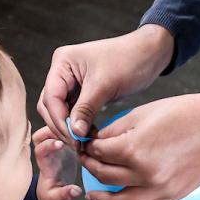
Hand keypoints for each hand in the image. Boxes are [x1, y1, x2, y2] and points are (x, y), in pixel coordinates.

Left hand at [33, 126, 81, 199]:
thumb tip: (76, 191)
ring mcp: (56, 145)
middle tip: (73, 132)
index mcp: (45, 163)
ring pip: (54, 127)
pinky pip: (64, 129)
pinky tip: (83, 130)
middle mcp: (48, 151)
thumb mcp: (57, 199)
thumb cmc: (52, 194)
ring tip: (80, 130)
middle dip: (57, 129)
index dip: (48, 144)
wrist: (53, 190)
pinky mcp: (65, 142)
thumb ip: (65, 194)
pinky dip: (72, 127)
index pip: (40, 149)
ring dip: (65, 125)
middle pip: (44, 133)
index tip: (61, 144)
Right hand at [37, 24, 174, 145]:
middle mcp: (62, 71)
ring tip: (83, 142)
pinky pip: (74, 112)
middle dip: (62, 126)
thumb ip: (86, 109)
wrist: (148, 54)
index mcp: (62, 62)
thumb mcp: (104, 85)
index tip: (73, 138)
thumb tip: (74, 133)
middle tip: (77, 144)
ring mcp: (71, 82)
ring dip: (70, 127)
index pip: (51, 97)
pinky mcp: (83, 92)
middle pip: (50, 105)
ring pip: (61, 111)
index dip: (60, 120)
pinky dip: (79, 124)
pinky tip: (89, 135)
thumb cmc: (128, 60)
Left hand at [81, 92, 199, 199]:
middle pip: (104, 176)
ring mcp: (158, 189)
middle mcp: (143, 174)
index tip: (87, 145)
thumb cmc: (181, 113)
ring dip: (102, 199)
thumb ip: (115, 131)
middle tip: (87, 162)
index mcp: (133, 149)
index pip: (98, 153)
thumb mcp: (142, 114)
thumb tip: (96, 142)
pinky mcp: (171, 196)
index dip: (88, 148)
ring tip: (92, 195)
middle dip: (91, 167)